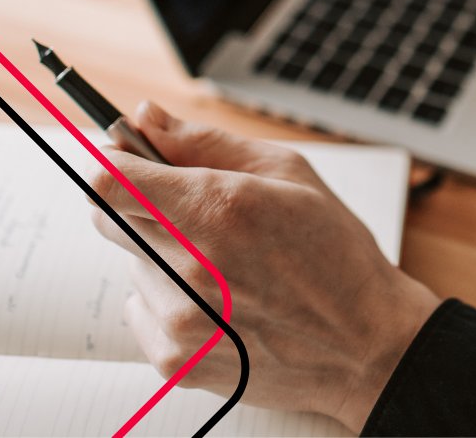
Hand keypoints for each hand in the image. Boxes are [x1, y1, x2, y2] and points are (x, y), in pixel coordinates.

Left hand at [87, 104, 438, 433]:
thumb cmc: (334, 251)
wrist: (363, 343)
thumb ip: (205, 141)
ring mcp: (180, 319)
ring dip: (164, 253)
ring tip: (226, 263)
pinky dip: (169, 298)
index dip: (114, 159)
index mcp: (219, 206)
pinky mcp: (176, 360)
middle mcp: (191, 265)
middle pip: (111, 218)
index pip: (114, 179)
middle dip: (142, 202)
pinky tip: (220, 299)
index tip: (124, 154)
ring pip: (133, 264)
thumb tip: (146, 116)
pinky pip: (141, 310)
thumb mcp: (287, 172)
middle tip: (194, 208)